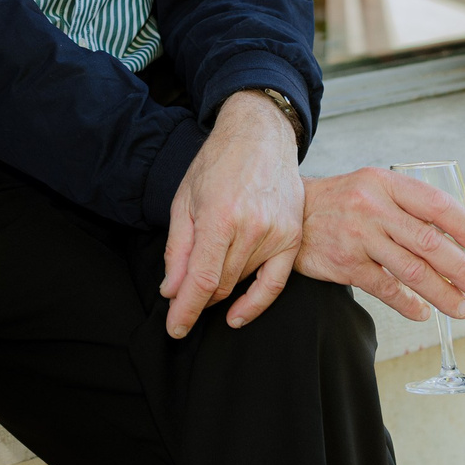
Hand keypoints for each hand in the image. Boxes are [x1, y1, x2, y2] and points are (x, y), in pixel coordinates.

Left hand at [160, 90, 304, 337]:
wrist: (260, 137)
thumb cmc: (216, 164)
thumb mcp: (184, 201)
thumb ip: (178, 250)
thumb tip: (172, 292)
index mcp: (220, 216)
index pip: (201, 279)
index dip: (186, 309)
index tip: (175, 328)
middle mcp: (252, 227)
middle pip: (220, 284)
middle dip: (197, 297)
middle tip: (181, 300)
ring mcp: (277, 233)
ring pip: (240, 281)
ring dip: (220, 285)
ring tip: (207, 269)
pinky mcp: (293, 237)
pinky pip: (275, 283)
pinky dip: (255, 303)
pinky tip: (236, 316)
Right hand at [296, 168, 464, 322]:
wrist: (292, 213)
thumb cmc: (343, 201)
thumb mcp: (373, 187)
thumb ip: (407, 206)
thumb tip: (456, 238)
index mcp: (385, 183)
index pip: (434, 204)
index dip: (464, 225)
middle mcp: (372, 207)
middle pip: (428, 242)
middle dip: (461, 269)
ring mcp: (358, 237)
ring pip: (412, 270)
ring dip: (442, 293)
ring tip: (462, 307)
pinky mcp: (345, 263)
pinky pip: (386, 289)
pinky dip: (409, 304)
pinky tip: (423, 312)